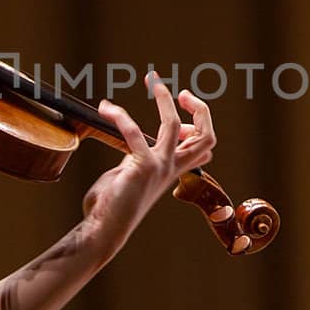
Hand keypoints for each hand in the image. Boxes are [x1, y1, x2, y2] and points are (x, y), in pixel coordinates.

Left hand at [81, 71, 216, 248]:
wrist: (103, 229)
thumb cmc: (110, 207)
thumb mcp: (129, 178)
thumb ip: (134, 162)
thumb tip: (130, 153)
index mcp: (171, 171)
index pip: (203, 147)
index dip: (200, 125)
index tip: (182, 110)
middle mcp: (171, 168)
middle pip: (206, 135)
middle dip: (200, 108)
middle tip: (182, 92)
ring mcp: (159, 167)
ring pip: (174, 124)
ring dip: (165, 98)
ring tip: (152, 79)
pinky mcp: (142, 165)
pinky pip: (133, 131)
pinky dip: (119, 115)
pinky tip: (106, 108)